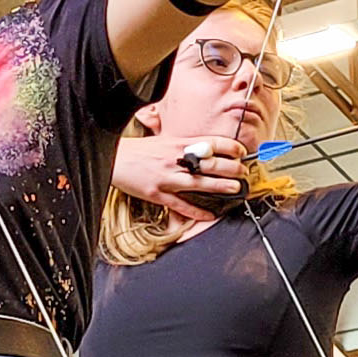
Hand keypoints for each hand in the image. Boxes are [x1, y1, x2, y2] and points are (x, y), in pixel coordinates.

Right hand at [111, 133, 245, 221]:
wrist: (114, 158)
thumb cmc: (140, 150)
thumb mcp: (164, 141)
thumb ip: (185, 145)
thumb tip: (206, 148)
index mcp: (177, 143)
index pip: (210, 142)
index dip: (230, 147)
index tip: (241, 152)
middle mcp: (174, 159)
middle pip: (209, 163)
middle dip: (230, 167)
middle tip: (243, 172)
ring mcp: (166, 177)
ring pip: (198, 183)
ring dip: (219, 186)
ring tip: (235, 189)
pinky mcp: (157, 194)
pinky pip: (180, 205)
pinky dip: (196, 211)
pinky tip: (209, 216)